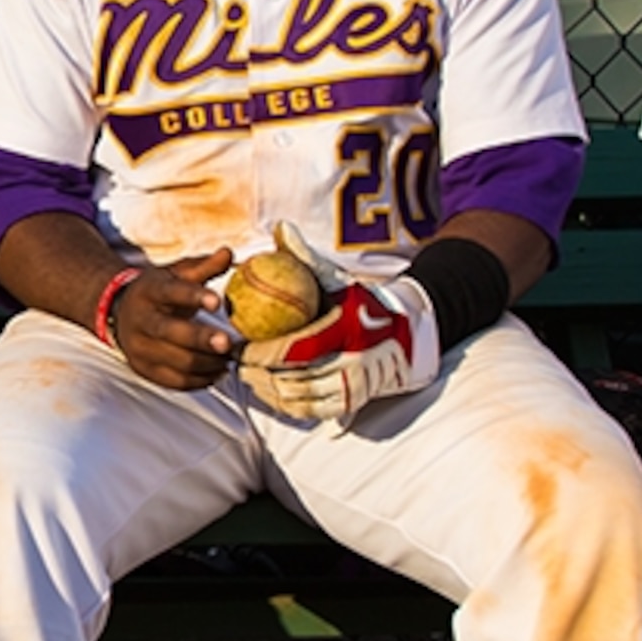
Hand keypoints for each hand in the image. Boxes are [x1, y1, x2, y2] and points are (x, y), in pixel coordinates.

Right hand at [108, 248, 237, 390]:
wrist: (118, 312)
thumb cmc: (157, 292)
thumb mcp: (175, 274)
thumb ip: (203, 266)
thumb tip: (228, 253)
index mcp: (149, 291)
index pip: (171, 292)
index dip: (194, 296)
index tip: (217, 302)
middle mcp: (139, 320)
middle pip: (170, 333)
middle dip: (201, 339)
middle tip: (228, 343)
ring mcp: (139, 348)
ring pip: (177, 361)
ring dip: (208, 362)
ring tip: (229, 358)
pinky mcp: (144, 369)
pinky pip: (175, 381)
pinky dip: (200, 380)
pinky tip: (218, 372)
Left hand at [238, 274, 437, 422]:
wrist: (404, 333)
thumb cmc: (361, 302)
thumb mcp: (337, 278)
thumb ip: (306, 258)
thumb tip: (281, 229)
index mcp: (343, 332)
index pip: (293, 349)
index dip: (261, 353)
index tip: (239, 347)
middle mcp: (349, 363)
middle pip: (292, 378)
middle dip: (259, 375)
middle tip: (237, 365)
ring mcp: (353, 386)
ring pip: (300, 398)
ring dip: (270, 392)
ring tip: (250, 379)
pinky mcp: (354, 402)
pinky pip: (314, 411)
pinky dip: (290, 406)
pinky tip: (273, 395)